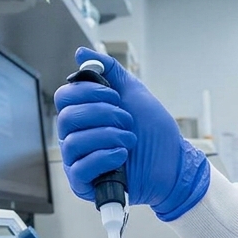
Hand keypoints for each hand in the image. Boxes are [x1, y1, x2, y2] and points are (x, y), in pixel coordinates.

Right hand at [53, 48, 209, 219]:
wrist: (174, 163)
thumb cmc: (153, 131)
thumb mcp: (132, 92)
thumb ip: (108, 70)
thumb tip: (80, 53)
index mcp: (83, 114)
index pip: (64, 97)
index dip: (88, 93)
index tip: (115, 97)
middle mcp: (76, 136)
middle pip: (65, 117)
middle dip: (102, 114)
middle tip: (126, 119)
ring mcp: (78, 160)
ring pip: (73, 142)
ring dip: (108, 136)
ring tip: (130, 139)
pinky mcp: (85, 184)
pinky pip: (79, 169)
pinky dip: (103, 157)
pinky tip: (122, 155)